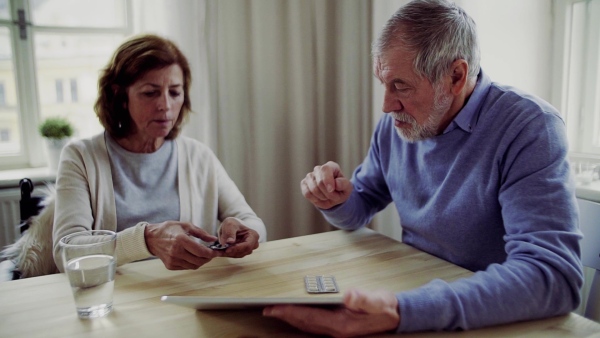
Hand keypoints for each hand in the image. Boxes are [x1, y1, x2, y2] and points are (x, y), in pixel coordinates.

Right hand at [144, 221, 218, 269]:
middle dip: (209, 258)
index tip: (218, 252)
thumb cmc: (169, 229)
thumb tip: (213, 239)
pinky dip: (193, 263)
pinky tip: (194, 257)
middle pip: (199, 261)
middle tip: (212, 253)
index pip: (201, 251)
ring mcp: (173, 260)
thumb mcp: (186, 225)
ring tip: (204, 255)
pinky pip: (186, 267)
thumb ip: (201, 233)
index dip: (212, 253)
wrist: (151, 238)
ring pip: (194, 266)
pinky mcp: (170, 266)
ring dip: (202, 262)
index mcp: (181, 240)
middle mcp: (176, 252)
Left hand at [217, 217, 259, 257]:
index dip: (237, 248)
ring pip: (238, 255)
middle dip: (231, 252)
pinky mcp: (242, 252)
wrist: (231, 226)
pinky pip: (235, 255)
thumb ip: (230, 232)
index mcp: (253, 235)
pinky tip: (220, 251)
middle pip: (243, 251)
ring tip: (218, 251)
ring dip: (228, 254)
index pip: (247, 245)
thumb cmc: (233, 223)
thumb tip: (230, 241)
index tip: (226, 250)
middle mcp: (253, 244)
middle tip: (220, 251)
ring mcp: (248, 249)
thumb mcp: (230, 224)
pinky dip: (227, 254)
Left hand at [263, 289, 399, 336]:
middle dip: (285, 317)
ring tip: (276, 311)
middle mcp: (336, 331)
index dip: (290, 313)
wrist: (396, 316)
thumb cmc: (385, 306)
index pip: (310, 318)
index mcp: (342, 325)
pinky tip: (297, 313)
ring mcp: (336, 330)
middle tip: (267, 309)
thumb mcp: (378, 301)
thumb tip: (349, 296)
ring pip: (308, 326)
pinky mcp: (338, 326)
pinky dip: (302, 319)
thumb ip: (364, 299)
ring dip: (291, 319)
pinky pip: (314, 324)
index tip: (274, 308)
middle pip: (305, 324)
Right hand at [300, 161, 352, 209]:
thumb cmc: (341, 189)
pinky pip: (307, 193)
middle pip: (319, 182)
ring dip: (322, 197)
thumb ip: (344, 184)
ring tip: (327, 197)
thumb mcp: (347, 187)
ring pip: (313, 189)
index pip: (325, 169)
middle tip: (334, 197)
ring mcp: (310, 176)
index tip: (331, 190)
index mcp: (330, 166)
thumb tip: (336, 183)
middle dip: (328, 193)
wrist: (333, 196)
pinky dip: (314, 199)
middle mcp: (318, 169)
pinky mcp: (304, 183)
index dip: (327, 180)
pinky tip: (320, 198)